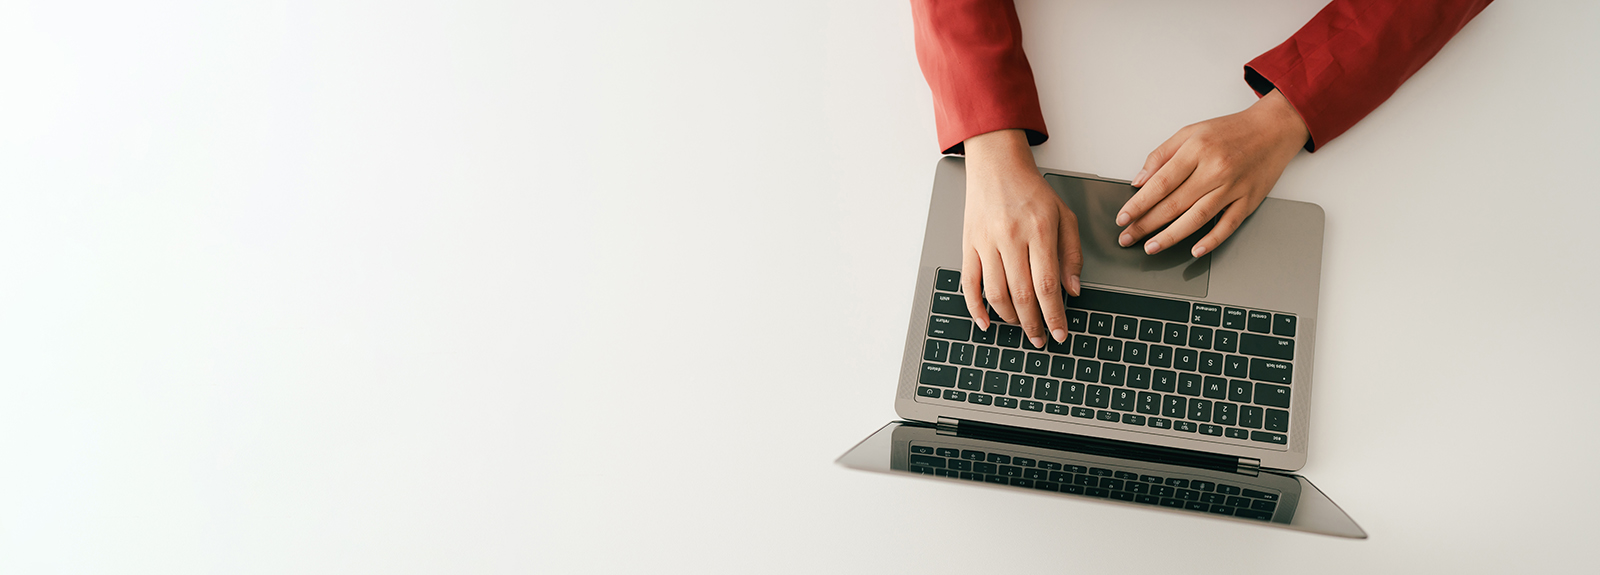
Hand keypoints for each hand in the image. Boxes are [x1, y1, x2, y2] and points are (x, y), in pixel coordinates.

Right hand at [961, 129, 1083, 347]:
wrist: (997, 165)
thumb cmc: (1031, 190)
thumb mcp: (1064, 215)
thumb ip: (1072, 253)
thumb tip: (1073, 289)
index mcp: (1039, 230)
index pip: (1047, 284)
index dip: (1054, 315)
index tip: (1060, 333)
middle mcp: (1011, 237)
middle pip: (1021, 294)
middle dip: (1033, 324)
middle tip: (1041, 339)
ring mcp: (986, 242)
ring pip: (996, 293)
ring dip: (1010, 318)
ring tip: (1021, 328)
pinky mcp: (969, 244)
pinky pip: (969, 282)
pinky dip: (976, 307)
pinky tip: (986, 322)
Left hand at [1116, 89, 1309, 256]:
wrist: (1274, 129)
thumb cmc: (1230, 131)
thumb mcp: (1190, 132)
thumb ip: (1162, 155)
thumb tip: (1139, 180)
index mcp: (1197, 150)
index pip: (1160, 183)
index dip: (1138, 204)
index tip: (1123, 218)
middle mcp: (1215, 169)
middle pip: (1174, 204)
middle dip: (1146, 224)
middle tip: (1128, 237)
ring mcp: (1234, 187)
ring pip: (1197, 218)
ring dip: (1171, 236)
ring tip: (1151, 247)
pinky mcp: (1249, 200)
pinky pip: (1228, 225)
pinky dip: (1211, 240)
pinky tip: (1195, 251)